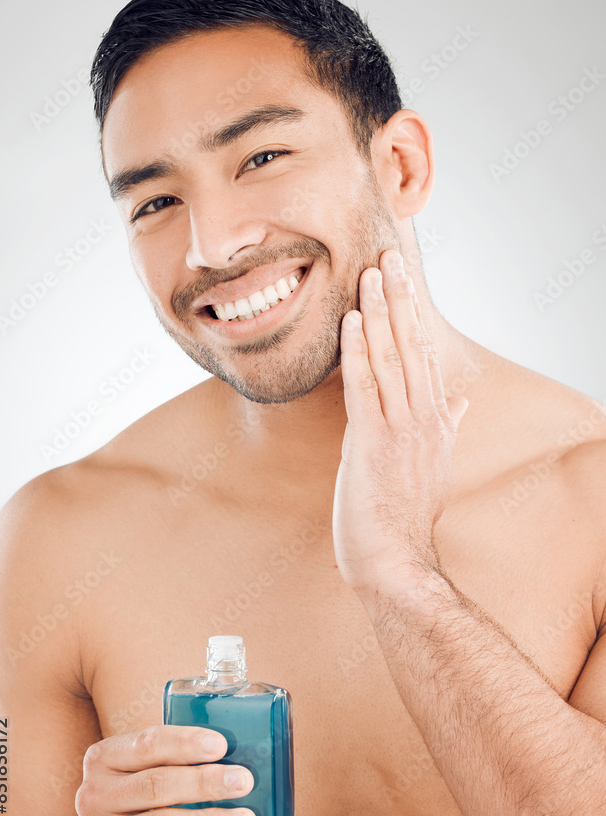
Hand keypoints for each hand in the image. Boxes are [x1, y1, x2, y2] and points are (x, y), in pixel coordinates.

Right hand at [75, 725, 255, 815]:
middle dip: (204, 782)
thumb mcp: (149, 774)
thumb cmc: (147, 805)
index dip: (185, 743)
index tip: (221, 745)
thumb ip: (179, 760)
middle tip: (244, 780)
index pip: (147, 744)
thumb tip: (242, 750)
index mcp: (103, 759)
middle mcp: (95, 796)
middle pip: (157, 784)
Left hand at [332, 249, 468, 599]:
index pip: (424, 354)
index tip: (403, 278)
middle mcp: (422, 419)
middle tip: (391, 255)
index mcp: (435, 420)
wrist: (396, 561)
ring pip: (391, 360)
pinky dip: (358, 353)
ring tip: (371, 272)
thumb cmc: (405, 516)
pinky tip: (353, 321)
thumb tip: (463, 401)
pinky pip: (364, 389)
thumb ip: (448, 427)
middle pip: (411, 346)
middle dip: (400, 298)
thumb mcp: (433, 464)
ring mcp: (399, 430)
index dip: (412, 313)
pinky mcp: (371, 444)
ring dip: (380, 313)